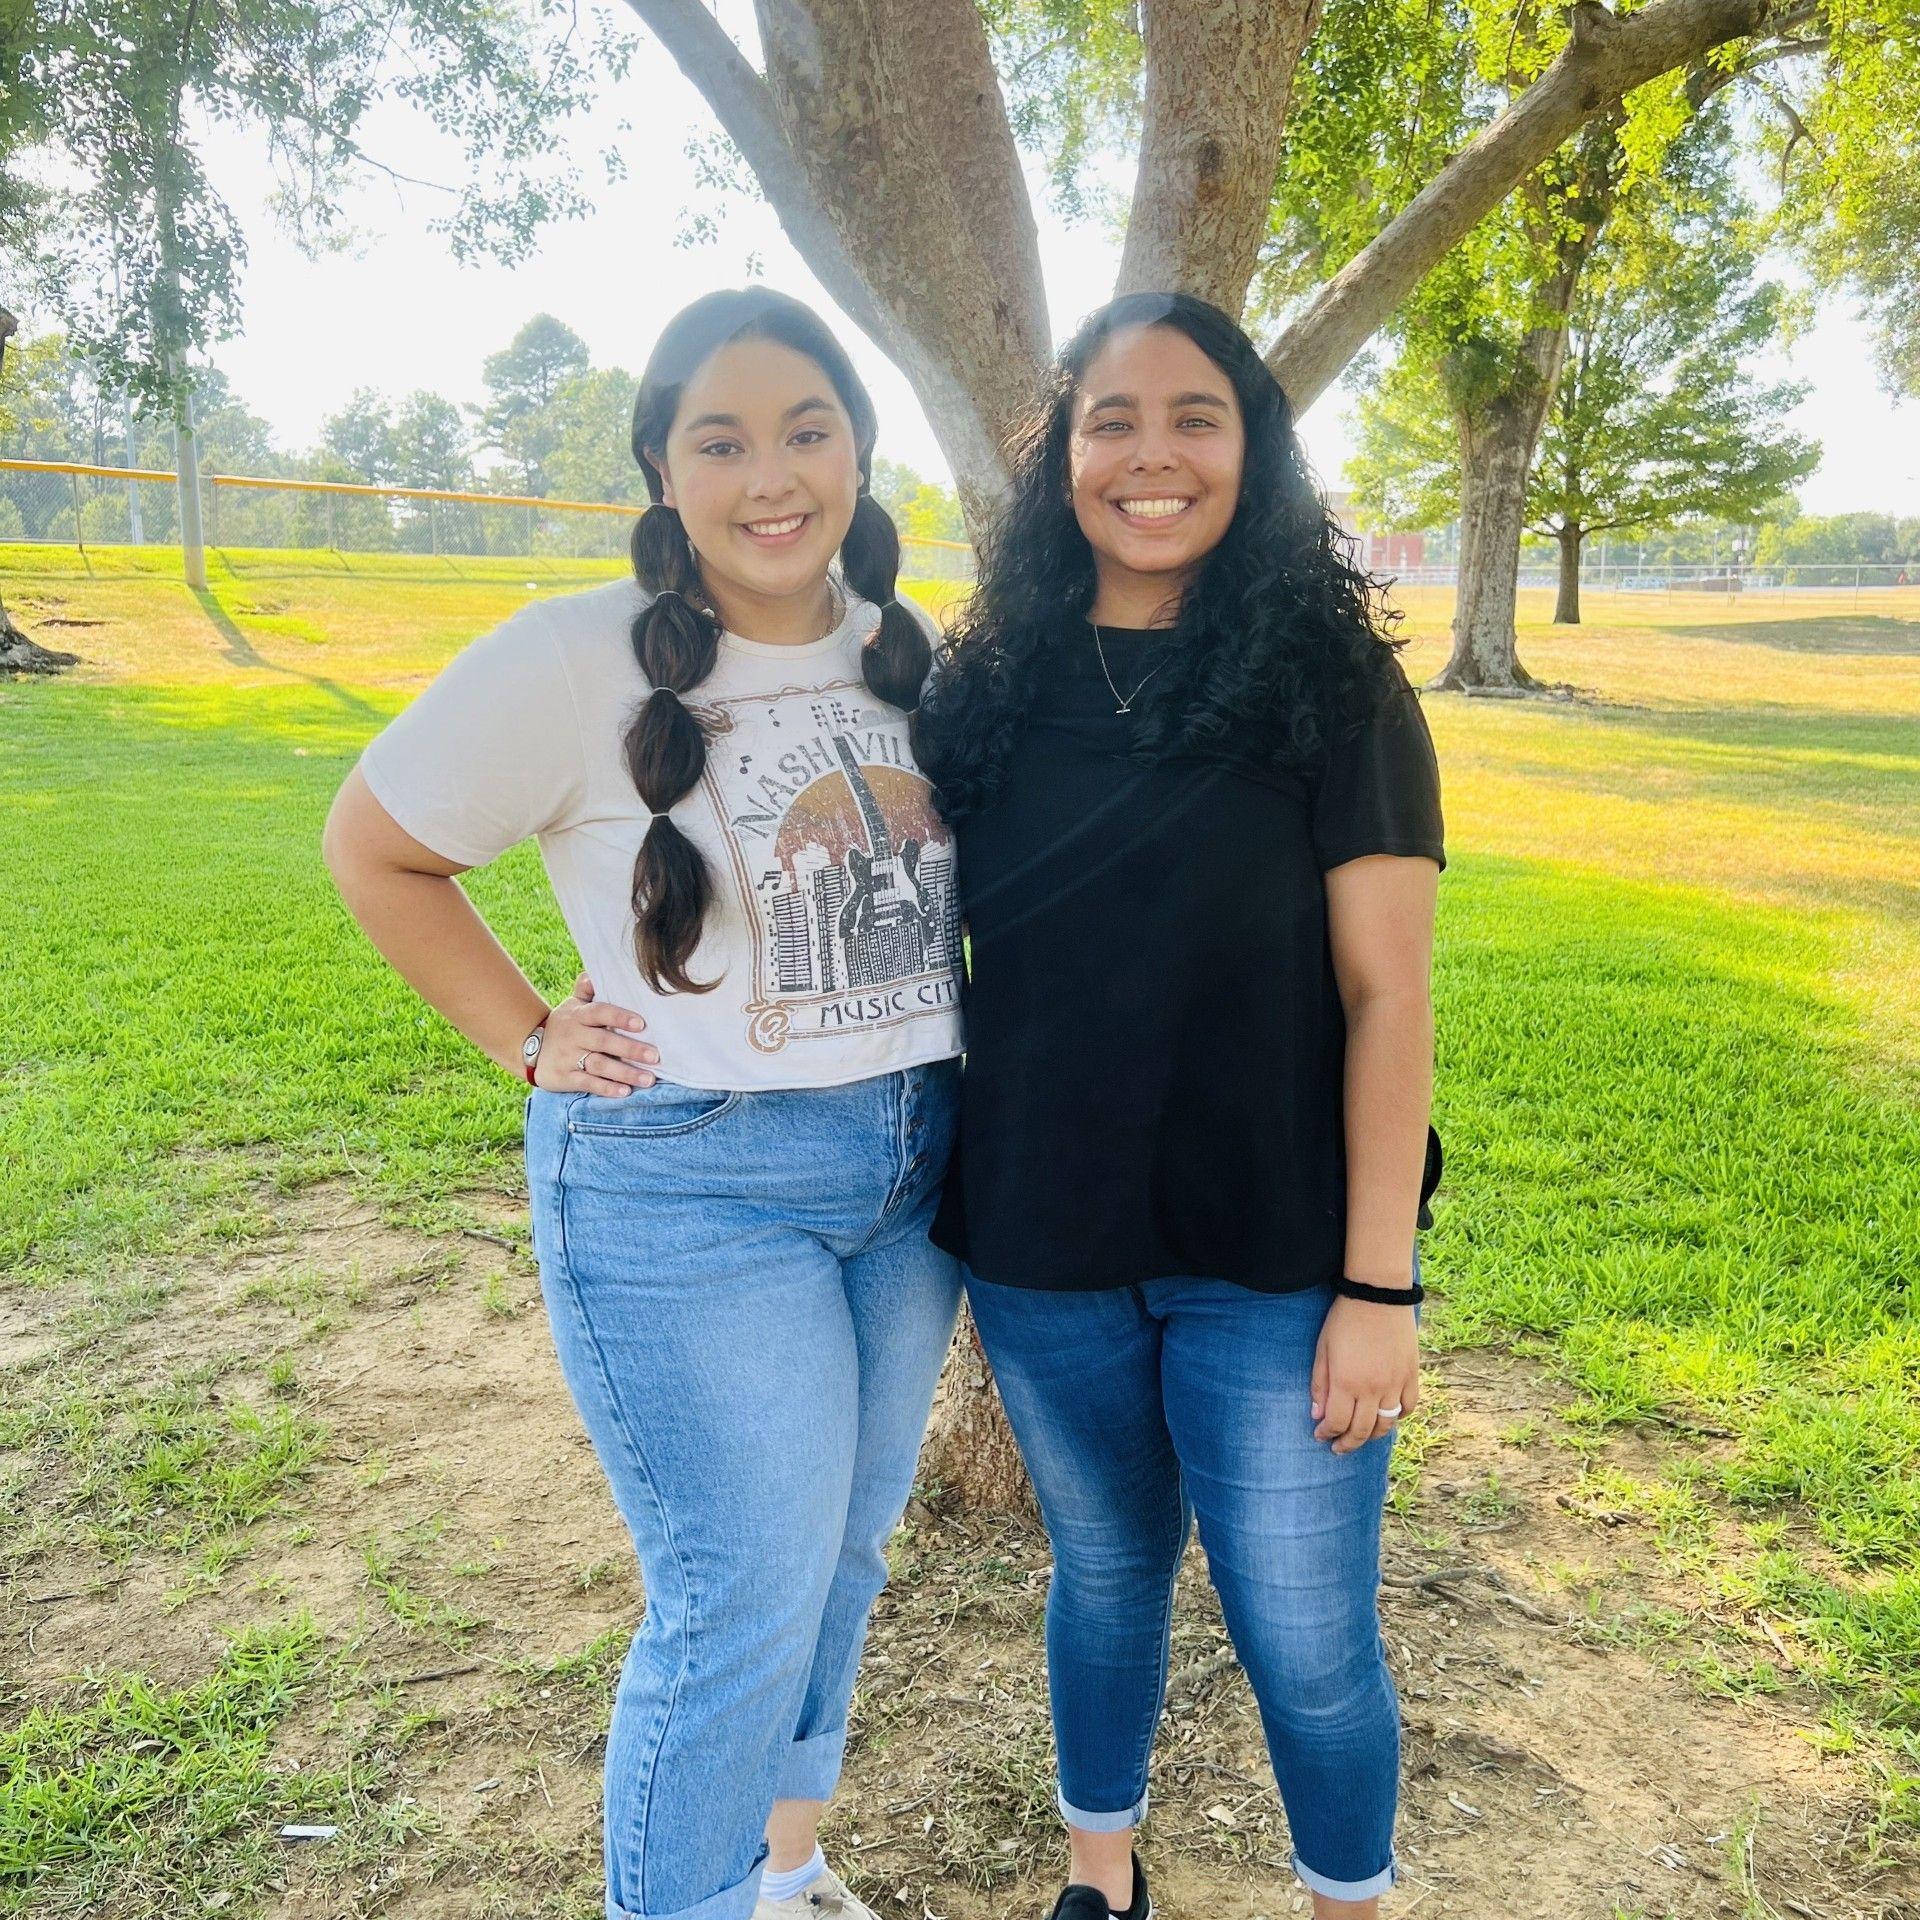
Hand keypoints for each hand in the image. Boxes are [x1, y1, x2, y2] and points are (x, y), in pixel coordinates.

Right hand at [532, 973, 658, 1094]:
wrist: (527, 1049)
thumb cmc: (564, 1025)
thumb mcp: (571, 1006)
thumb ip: (585, 990)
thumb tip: (593, 973)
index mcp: (579, 1015)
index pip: (600, 1012)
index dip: (620, 1017)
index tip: (642, 1024)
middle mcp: (575, 1036)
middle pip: (604, 1041)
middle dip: (630, 1049)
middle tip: (655, 1056)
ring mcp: (569, 1058)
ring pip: (599, 1065)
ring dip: (625, 1073)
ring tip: (648, 1079)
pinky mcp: (566, 1078)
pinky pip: (588, 1083)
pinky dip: (606, 1088)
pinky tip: (625, 1092)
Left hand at [1310, 1296, 1419, 1454]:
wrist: (1378, 1296)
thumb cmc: (1344, 1320)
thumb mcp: (1322, 1349)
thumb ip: (1319, 1385)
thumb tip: (1317, 1416)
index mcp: (1346, 1382)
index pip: (1337, 1423)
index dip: (1327, 1434)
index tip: (1320, 1435)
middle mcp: (1373, 1389)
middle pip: (1362, 1431)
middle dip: (1348, 1444)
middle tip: (1338, 1448)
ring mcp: (1395, 1384)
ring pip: (1387, 1424)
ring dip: (1372, 1435)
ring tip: (1361, 1437)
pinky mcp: (1411, 1376)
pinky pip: (1408, 1408)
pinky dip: (1398, 1417)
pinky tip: (1387, 1417)